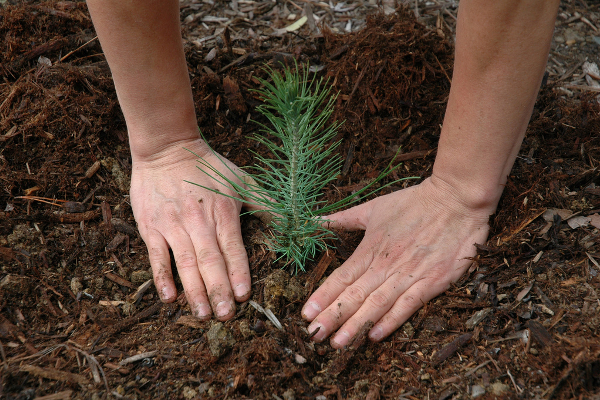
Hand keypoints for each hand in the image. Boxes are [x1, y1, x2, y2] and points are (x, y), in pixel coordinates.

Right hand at [130, 138, 253, 320]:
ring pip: (185, 263)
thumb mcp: (242, 180)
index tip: (244, 296)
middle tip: (226, 316)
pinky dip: (162, 277)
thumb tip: (293, 222)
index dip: (238, 272)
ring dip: (194, 290)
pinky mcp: (151, 226)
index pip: (232, 247)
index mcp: (223, 211)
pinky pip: (156, 256)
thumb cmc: (208, 166)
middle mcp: (198, 220)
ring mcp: (173, 224)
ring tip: (203, 314)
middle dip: (218, 290)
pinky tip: (169, 297)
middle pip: (209, 260)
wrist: (166, 148)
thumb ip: (266, 203)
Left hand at [301, 176, 492, 346]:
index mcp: (371, 247)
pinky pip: (408, 305)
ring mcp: (409, 274)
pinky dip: (391, 321)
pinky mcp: (433, 281)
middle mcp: (386, 264)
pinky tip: (374, 336)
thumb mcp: (374, 207)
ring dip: (356, 325)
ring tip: (338, 343)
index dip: (323, 296)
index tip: (305, 314)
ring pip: (377, 304)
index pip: (342, 277)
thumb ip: (344, 218)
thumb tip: (316, 220)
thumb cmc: (414, 202)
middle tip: (314, 335)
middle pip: (354, 295)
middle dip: (332, 317)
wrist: (456, 199)